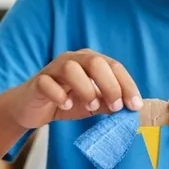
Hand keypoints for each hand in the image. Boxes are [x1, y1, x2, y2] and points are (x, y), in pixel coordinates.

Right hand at [6, 50, 142, 129]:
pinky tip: (66, 106)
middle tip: (115, 106)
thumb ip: (110, 103)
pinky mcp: (38, 81)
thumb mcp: (93, 104)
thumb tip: (130, 109)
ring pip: (71, 68)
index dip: (127, 85)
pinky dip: (59, 95)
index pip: (114, 66)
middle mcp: (74, 60)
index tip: (135, 105)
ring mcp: (54, 68)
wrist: (33, 107)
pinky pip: (47, 83)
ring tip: (91, 106)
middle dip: (110, 85)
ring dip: (85, 89)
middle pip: (95, 62)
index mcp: (91, 61)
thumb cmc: (68, 101)